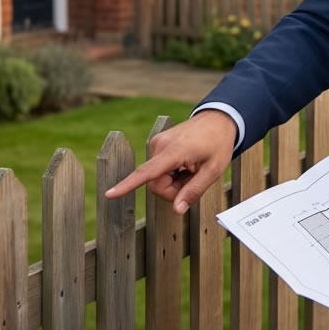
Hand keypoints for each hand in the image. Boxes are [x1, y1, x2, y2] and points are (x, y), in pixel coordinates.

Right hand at [104, 110, 236, 213]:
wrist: (219, 119)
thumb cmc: (218, 144)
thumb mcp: (213, 171)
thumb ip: (194, 191)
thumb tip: (177, 210)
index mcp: (175, 151)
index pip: (147, 172)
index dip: (128, 185)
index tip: (109, 194)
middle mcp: (160, 145)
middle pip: (156, 184)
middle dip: (174, 190)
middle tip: (194, 179)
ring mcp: (157, 143)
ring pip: (157, 178)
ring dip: (174, 180)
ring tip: (192, 168)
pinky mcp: (157, 144)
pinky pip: (158, 169)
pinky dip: (172, 172)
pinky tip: (186, 163)